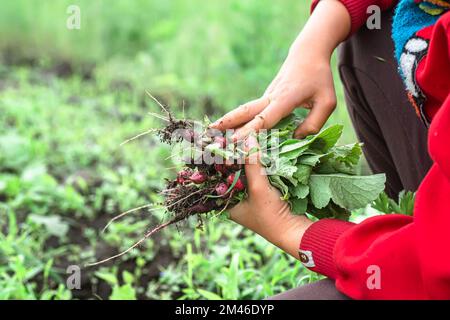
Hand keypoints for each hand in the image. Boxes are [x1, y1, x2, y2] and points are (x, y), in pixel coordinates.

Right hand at [210, 0, 350, 140]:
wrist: (308, 53)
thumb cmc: (319, 78)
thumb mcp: (326, 102)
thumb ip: (314, 123)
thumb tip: (296, 139)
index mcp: (285, 99)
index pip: (265, 118)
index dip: (250, 131)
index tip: (236, 140)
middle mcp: (271, 97)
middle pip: (246, 110)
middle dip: (229, 122)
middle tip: (211, 132)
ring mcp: (266, 96)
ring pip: (245, 109)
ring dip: (229, 119)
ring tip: (212, 130)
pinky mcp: (266, 97)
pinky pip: (251, 110)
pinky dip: (239, 118)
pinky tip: (231, 128)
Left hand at [229, 136, 312, 258]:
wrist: (295, 231)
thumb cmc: (271, 215)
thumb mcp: (258, 187)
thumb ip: (252, 163)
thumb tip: (248, 138)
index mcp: (227, 204)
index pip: (217, 177)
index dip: (218, 161)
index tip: (221, 143)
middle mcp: (236, 200)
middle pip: (231, 173)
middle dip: (234, 158)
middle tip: (234, 138)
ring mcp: (249, 197)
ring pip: (245, 173)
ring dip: (247, 160)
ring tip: (246, 141)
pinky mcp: (263, 194)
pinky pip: (257, 176)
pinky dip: (258, 165)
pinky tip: (260, 151)